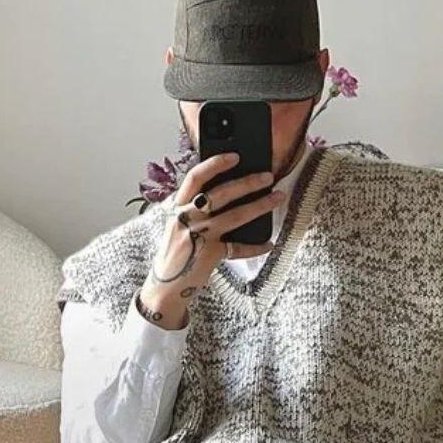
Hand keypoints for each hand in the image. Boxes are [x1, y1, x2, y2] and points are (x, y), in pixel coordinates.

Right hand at [136, 152, 285, 327]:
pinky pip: (238, 248)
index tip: (235, 156)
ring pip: (234, 215)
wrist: (165, 286)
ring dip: (259, 205)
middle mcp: (187, 218)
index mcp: (178, 206)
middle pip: (220, 193)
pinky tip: (268, 244)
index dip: (215, 164)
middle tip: (267, 177)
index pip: (195, 177)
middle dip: (247, 182)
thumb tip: (229, 192)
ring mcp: (198, 236)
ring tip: (277, 198)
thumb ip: (195, 208)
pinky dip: (255, 247)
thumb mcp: (179, 225)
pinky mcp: (209, 254)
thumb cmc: (176, 253)